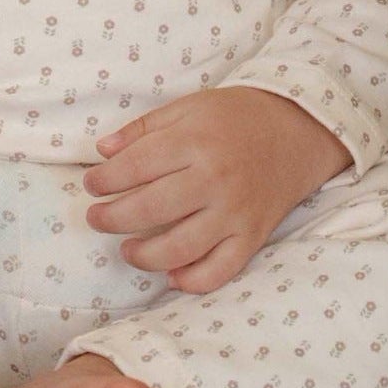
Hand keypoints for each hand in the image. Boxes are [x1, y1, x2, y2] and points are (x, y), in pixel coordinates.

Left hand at [81, 87, 349, 296]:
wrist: (296, 131)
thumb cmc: (234, 116)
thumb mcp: (187, 106)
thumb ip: (142, 128)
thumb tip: (102, 151)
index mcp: (194, 141)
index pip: (135, 167)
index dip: (104, 180)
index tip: (91, 185)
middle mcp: (214, 179)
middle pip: (150, 209)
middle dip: (112, 218)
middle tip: (96, 218)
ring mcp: (235, 212)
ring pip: (180, 248)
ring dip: (144, 256)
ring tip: (126, 249)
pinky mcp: (252, 236)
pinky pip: (221, 270)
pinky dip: (193, 280)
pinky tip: (171, 276)